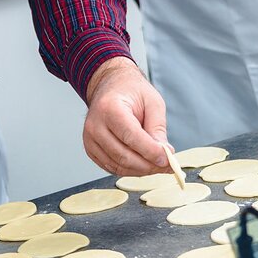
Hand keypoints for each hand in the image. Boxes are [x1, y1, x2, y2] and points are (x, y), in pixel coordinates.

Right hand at [83, 57, 171, 175]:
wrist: (110, 86)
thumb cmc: (132, 91)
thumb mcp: (152, 102)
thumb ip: (157, 127)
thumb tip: (164, 153)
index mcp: (110, 108)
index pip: (131, 136)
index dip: (150, 151)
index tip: (167, 159)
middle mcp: (95, 125)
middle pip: (123, 156)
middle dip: (149, 165)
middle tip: (167, 165)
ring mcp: (90, 139)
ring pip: (118, 166)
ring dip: (141, 170)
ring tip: (158, 165)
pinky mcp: (91, 149)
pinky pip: (111, 167)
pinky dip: (130, 170)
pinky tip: (144, 165)